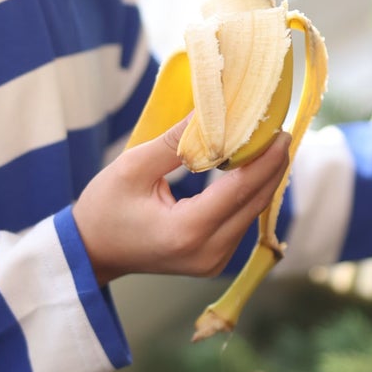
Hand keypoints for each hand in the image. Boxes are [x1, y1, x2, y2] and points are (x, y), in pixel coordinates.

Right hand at [73, 117, 291, 287]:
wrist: (92, 252)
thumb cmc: (105, 209)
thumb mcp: (133, 167)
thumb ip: (176, 141)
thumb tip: (213, 109)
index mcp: (187, 231)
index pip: (241, 189)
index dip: (265, 158)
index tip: (279, 129)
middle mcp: (208, 252)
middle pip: (255, 202)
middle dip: (271, 165)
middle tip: (278, 129)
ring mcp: (214, 261)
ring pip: (253, 212)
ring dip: (263, 178)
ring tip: (267, 142)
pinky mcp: (214, 260)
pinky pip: (242, 221)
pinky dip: (249, 193)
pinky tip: (251, 167)